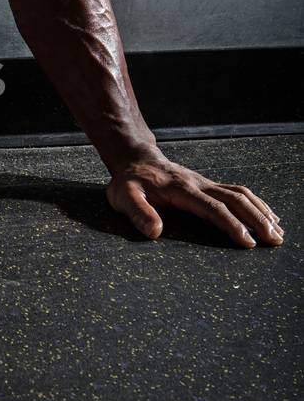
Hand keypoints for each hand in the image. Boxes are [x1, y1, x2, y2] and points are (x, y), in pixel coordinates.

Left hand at [106, 153, 282, 247]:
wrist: (134, 159)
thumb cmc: (128, 182)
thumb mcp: (123, 197)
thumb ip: (138, 213)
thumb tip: (155, 232)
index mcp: (182, 189)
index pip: (213, 208)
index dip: (232, 225)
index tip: (248, 241)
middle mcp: (199, 184)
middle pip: (236, 199)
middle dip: (257, 220)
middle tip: (274, 240)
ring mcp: (206, 183)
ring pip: (241, 194)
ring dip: (261, 211)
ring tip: (278, 231)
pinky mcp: (208, 186)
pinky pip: (237, 192)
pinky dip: (256, 203)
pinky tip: (267, 215)